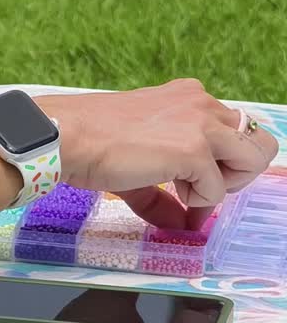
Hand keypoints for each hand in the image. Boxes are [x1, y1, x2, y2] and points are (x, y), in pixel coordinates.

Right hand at [37, 79, 279, 228]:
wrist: (64, 137)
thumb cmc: (89, 142)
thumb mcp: (138, 159)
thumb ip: (165, 191)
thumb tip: (184, 225)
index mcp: (186, 96)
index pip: (234, 129)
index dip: (219, 162)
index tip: (189, 181)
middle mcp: (200, 103)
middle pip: (258, 141)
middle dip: (235, 171)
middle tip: (197, 185)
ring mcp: (200, 124)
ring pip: (254, 159)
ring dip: (225, 184)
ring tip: (185, 189)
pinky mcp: (193, 150)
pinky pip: (217, 190)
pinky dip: (196, 201)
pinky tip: (166, 189)